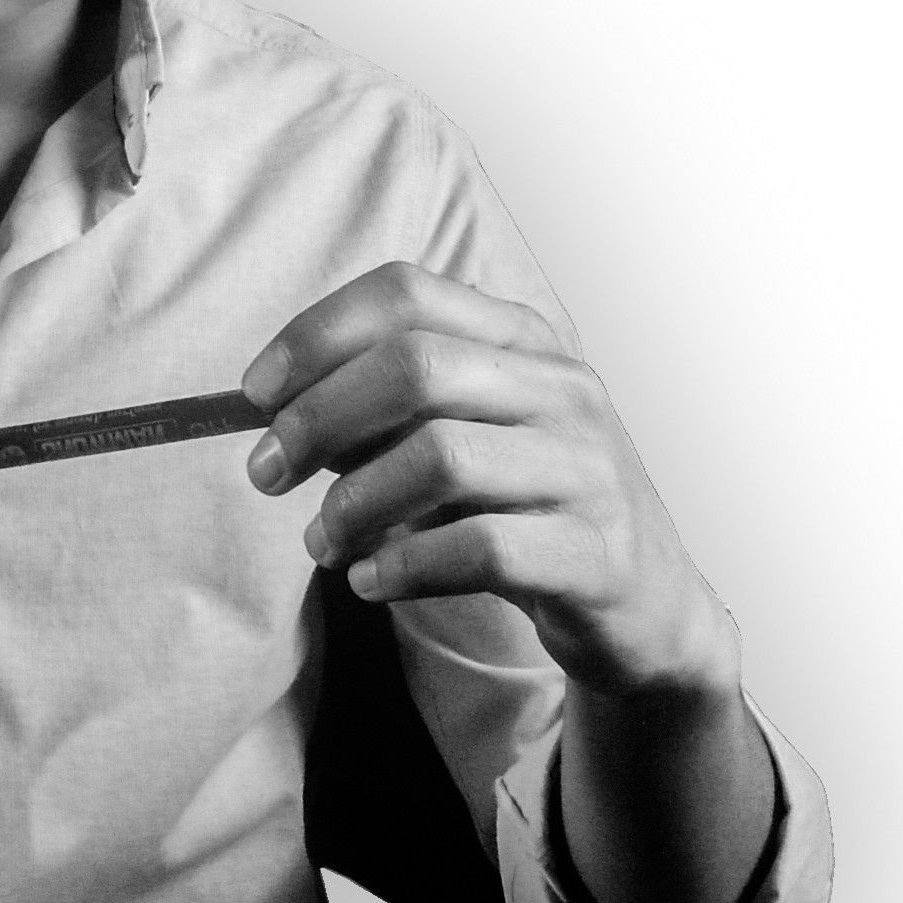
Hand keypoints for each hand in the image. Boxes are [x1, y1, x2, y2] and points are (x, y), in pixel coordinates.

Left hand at [240, 263, 736, 697]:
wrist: (649, 609)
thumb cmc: (526, 507)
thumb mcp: (463, 436)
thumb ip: (383, 413)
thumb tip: (271, 413)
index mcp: (521, 338)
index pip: (406, 293)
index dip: (315, 336)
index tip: (254, 393)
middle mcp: (562, 387)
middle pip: (415, 366)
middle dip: (319, 417)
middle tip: (267, 471)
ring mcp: (588, 469)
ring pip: (441, 458)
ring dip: (353, 504)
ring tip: (321, 542)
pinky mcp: (597, 555)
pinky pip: (481, 549)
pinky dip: (404, 565)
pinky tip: (371, 581)